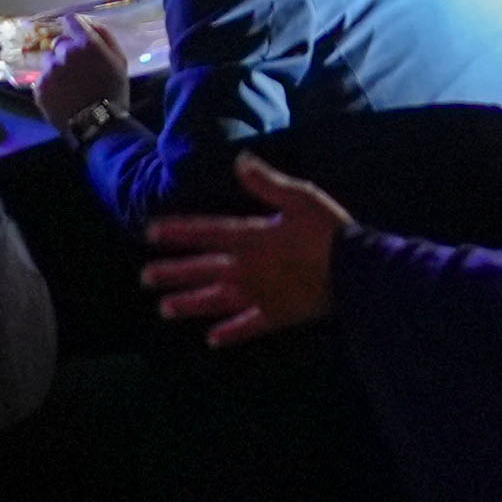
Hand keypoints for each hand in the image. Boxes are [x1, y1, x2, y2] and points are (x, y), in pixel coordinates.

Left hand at [27, 17, 128, 126]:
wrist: (98, 126)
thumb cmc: (113, 92)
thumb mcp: (119, 61)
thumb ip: (105, 36)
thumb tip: (90, 22)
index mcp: (86, 43)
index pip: (71, 20)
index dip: (74, 27)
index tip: (76, 35)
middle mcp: (65, 52)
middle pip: (60, 43)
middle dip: (68, 52)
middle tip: (78, 70)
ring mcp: (50, 70)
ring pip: (50, 61)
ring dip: (58, 69)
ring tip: (70, 86)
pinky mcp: (40, 87)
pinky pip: (43, 79)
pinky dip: (51, 85)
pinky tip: (62, 96)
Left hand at [141, 166, 351, 341]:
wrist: (355, 272)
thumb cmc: (328, 230)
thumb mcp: (300, 196)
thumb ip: (266, 182)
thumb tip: (239, 161)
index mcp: (253, 238)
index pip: (208, 233)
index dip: (179, 232)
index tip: (151, 234)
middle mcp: (249, 268)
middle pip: (205, 270)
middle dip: (174, 272)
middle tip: (146, 278)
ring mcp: (260, 295)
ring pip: (217, 301)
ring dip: (190, 304)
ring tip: (164, 309)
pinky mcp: (277, 316)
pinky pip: (248, 327)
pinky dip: (230, 333)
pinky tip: (212, 341)